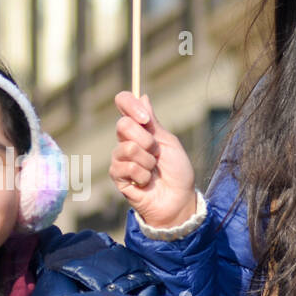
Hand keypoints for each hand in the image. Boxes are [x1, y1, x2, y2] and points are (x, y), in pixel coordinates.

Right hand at [110, 91, 197, 228]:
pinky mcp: (117, 176)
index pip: (124, 104)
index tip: (145, 119)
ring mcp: (120, 158)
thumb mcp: (168, 142)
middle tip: (156, 153)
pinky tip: (146, 183)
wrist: (178, 199)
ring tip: (153, 171)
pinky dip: (142, 175)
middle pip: (123, 125)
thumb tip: (143, 96)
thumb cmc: (177, 171)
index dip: (129, 105)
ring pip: (127, 148)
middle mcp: (126, 140)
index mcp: (140, 128)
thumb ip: (153, 122)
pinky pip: (126, 167)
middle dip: (146, 140)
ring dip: (147, 161)